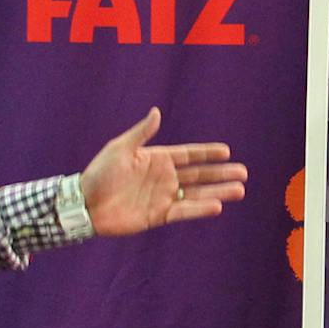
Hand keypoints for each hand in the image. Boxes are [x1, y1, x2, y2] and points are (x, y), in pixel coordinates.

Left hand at [78, 108, 246, 237]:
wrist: (85, 204)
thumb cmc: (100, 173)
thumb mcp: (120, 148)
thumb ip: (142, 133)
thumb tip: (157, 112)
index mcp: (156, 159)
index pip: (188, 155)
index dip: (207, 154)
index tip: (227, 151)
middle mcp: (164, 178)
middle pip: (198, 175)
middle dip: (221, 173)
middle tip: (243, 172)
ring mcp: (163, 197)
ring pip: (196, 193)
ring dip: (218, 192)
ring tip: (239, 190)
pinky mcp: (158, 216)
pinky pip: (183, 211)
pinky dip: (199, 209)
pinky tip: (216, 206)